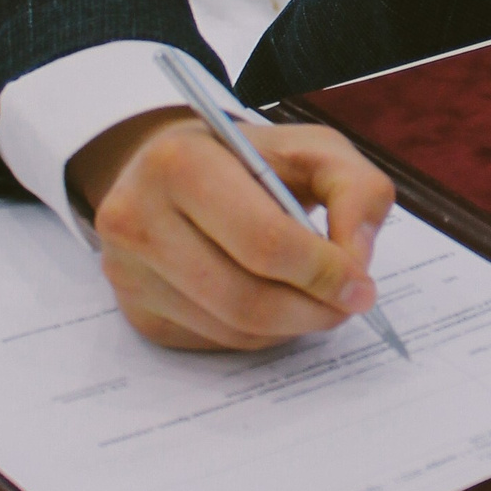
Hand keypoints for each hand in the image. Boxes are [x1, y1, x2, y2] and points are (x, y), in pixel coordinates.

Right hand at [68, 107, 394, 349]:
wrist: (175, 170)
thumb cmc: (251, 159)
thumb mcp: (313, 149)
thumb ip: (356, 190)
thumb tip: (357, 259)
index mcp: (180, 163)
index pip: (263, 240)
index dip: (323, 271)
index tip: (361, 284)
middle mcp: (137, 218)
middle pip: (245, 298)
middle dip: (313, 309)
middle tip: (349, 304)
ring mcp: (129, 272)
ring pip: (232, 328)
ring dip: (292, 325)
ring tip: (318, 300)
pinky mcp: (137, 312)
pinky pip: (215, 341)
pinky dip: (262, 333)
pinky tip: (276, 302)